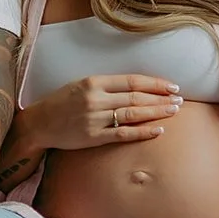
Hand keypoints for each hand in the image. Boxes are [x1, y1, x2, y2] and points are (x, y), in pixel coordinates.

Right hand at [23, 75, 182, 150]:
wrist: (39, 123)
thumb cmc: (62, 102)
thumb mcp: (81, 85)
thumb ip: (106, 85)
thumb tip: (136, 87)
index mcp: (93, 82)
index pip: (131, 81)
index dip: (154, 83)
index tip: (171, 86)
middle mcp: (95, 99)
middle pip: (136, 98)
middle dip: (161, 98)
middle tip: (179, 99)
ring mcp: (94, 119)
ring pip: (133, 115)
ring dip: (156, 113)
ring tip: (173, 111)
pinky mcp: (93, 137)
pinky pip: (123, 134)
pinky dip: (142, 132)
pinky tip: (158, 130)